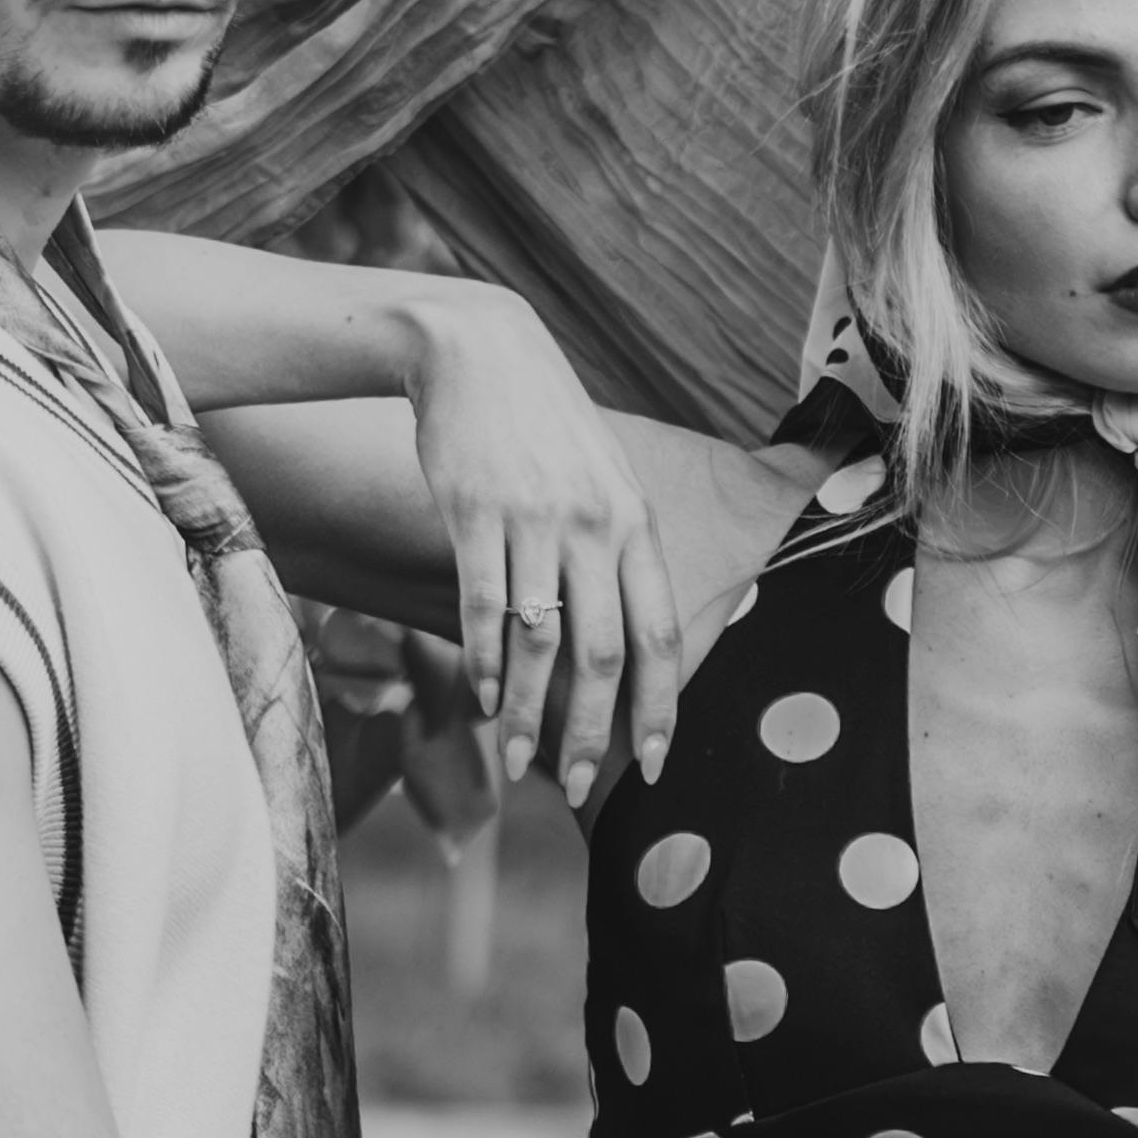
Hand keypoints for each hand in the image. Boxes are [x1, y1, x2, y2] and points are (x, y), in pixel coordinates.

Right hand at [397, 281, 705, 801]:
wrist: (478, 351)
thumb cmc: (545, 428)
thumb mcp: (607, 480)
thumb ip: (620, 553)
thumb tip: (626, 639)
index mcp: (638, 524)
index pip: (662, 634)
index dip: (660, 705)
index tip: (655, 763)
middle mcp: (596, 527)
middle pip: (605, 654)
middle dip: (595, 731)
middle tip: (582, 786)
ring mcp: (535, 520)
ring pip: (539, 642)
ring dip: (529, 713)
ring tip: (520, 764)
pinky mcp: (474, 512)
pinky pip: (482, 604)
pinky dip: (482, 661)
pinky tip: (482, 700)